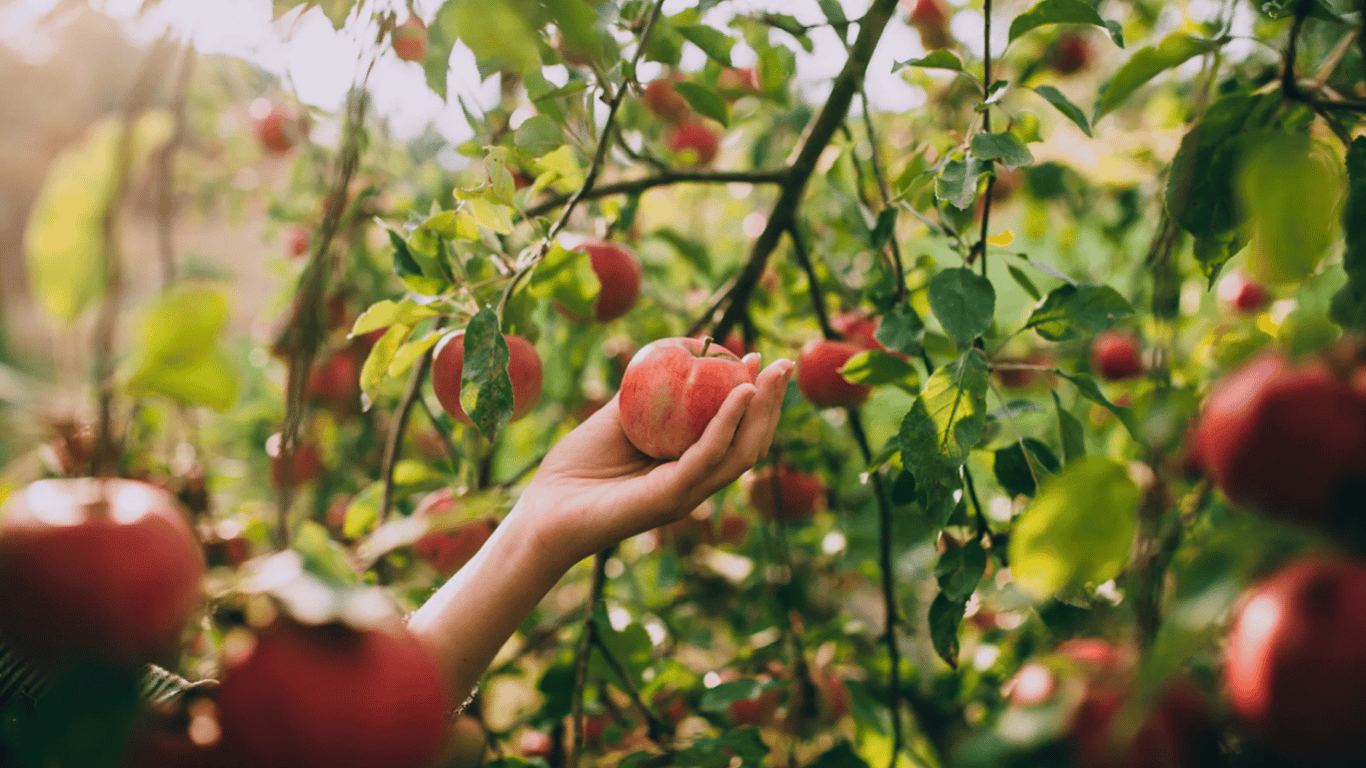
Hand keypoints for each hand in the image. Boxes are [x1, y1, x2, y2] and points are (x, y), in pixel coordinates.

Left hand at [512, 353, 791, 566]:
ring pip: (739, 452)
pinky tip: (739, 394)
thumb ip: (642, 394)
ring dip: (760, 411)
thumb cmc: (575, 469)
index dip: (754, 399)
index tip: (759, 360)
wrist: (543, 512)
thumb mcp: (614, 419)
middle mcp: (694, 482)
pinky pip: (706, 457)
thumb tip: (670, 353)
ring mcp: (686, 493)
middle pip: (749, 443)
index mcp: (687, 467)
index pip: (735, 433)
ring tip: (770, 375)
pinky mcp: (670, 498)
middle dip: (772, 404)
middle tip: (783, 365)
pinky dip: (727, 424)